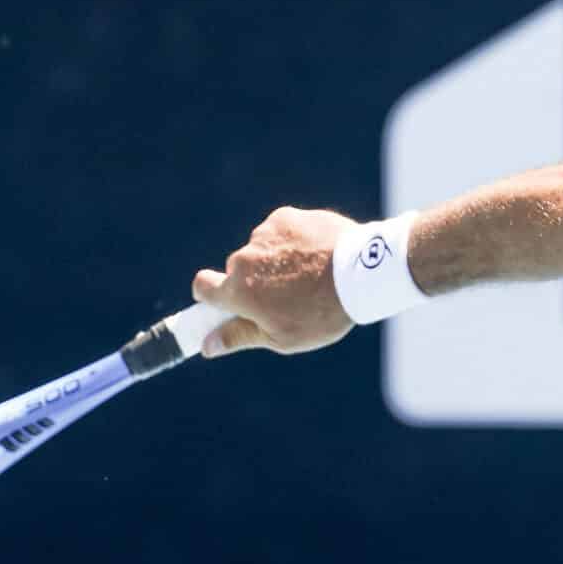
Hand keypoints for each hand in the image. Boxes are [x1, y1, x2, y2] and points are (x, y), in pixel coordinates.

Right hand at [191, 207, 357, 357]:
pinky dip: (292, 243)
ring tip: (310, 276)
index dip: (210, 295)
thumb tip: (206, 345)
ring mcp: (264, 235)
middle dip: (253, 281)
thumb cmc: (321, 314)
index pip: (202, 287)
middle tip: (287, 296)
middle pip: (237, 269)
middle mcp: (244, 258)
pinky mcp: (284, 218)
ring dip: (275, 261)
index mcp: (237, 291)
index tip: (223, 300)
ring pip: (261, 250)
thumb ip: (240, 337)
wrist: (360, 272)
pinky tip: (317, 256)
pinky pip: (280, 232)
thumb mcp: (281, 338)